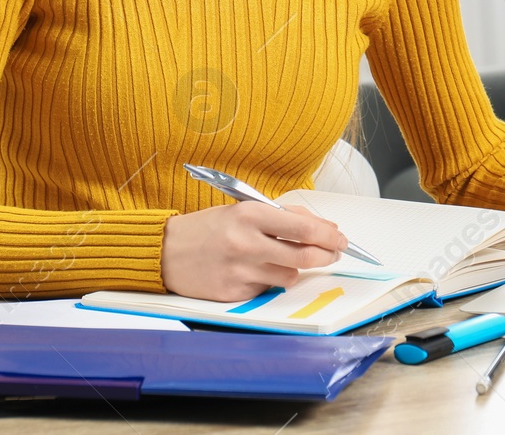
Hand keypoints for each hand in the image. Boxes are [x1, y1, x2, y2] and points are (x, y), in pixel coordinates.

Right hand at [160, 202, 348, 300]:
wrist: (165, 252)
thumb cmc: (207, 228)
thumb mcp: (242, 210)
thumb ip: (281, 216)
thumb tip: (321, 225)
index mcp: (249, 215)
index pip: (303, 227)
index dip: (328, 234)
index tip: (340, 237)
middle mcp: (246, 243)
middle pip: (304, 256)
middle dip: (326, 255)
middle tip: (333, 252)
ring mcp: (240, 271)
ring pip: (290, 277)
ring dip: (296, 270)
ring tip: (284, 260)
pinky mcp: (234, 294)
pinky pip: (267, 290)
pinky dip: (270, 281)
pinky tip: (255, 271)